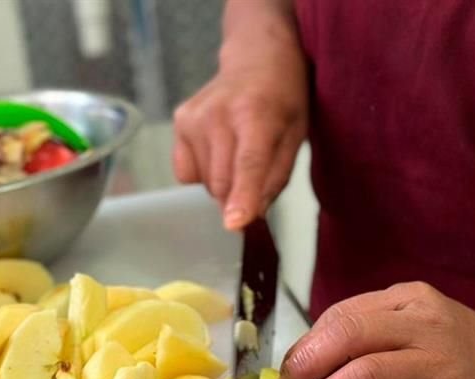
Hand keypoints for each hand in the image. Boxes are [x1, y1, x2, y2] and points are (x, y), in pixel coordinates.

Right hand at [172, 15, 307, 229]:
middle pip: (221, 182)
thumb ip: (274, 178)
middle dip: (237, 196)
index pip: (248, 162)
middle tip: (255, 177)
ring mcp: (193, 117)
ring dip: (222, 182)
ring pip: (204, 182)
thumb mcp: (295, 137)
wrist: (258, 58)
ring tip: (237, 152)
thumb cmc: (283, 101)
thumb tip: (248, 217)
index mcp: (257, 114)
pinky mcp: (180, 121)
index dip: (242, 196)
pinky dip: (203, 172)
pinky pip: (186, 172)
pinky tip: (217, 149)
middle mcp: (219, 113)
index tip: (234, 223)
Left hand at [277, 282, 474, 378]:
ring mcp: (437, 362)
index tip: (287, 368)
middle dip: (307, 366)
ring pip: (365, 375)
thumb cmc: (453, 348)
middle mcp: (423, 324)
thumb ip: (365, 332)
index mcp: (407, 299)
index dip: (305, 345)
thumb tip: (304, 359)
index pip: (342, 316)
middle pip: (349, 337)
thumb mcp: (413, 321)